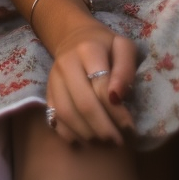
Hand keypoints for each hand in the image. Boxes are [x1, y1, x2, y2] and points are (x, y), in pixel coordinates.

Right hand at [46, 18, 136, 146]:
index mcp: (87, 50)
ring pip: (66, 114)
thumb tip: (117, 97)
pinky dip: (69, 134)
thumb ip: (125, 69)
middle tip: (119, 141)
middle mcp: (66, 64)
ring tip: (105, 142)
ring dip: (87, 134)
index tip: (131, 128)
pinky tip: (86, 139)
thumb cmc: (106, 46)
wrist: (75, 37)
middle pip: (83, 103)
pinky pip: (54, 118)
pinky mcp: (47, 91)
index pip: (101, 87)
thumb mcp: (123, 47)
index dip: (117, 112)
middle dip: (103, 128)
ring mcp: (53, 78)